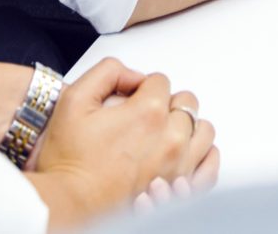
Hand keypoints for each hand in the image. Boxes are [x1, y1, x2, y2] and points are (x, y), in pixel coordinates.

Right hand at [30, 59, 216, 229]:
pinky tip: (185, 155)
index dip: (142, 87)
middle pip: (186, 103)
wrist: (67, 203)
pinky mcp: (180, 192)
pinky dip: (203, 157)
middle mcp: (170, 139)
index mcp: (148, 112)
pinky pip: (209, 169)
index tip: (130, 100)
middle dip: (166, 104)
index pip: (161, 81)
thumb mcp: (74, 99)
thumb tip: (133, 76)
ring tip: (164, 135)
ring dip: (187, 127)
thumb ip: (107, 73)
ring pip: (203, 131)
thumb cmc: (68, 160)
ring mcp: (178, 166)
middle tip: (143, 118)